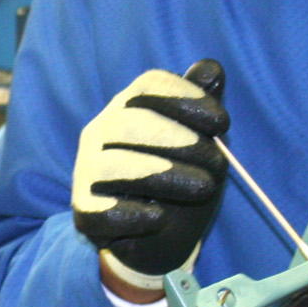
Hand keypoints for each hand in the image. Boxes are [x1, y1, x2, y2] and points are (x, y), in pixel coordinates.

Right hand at [72, 60, 228, 293]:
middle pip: (131, 122)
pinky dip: (131, 214)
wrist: (162, 238)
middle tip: (217, 162)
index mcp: (129, 106)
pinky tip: (159, 217)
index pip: (150, 85)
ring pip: (114, 165)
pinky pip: (101, 211)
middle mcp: (101, 133)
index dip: (186, 97)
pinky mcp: (85, 212)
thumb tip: (211, 67)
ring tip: (202, 187)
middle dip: (179, 140)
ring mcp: (87, 172)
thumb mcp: (201, 143)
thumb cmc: (181, 179)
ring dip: (163, 175)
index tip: (222, 123)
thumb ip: (203, 106)